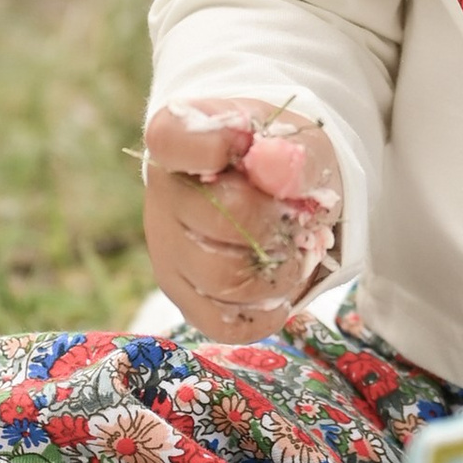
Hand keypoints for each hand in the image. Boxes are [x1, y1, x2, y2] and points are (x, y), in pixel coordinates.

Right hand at [142, 100, 341, 337]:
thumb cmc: (280, 159)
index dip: (213, 143)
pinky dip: (267, 310)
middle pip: (224, 220)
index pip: (173, 139)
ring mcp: (167, 251)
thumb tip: (275, 163)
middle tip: (297, 212)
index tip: (247, 140)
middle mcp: (162, 195)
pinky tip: (279, 283)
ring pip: (228, 280)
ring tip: (292, 246)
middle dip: (278, 221)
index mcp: (178, 139)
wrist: (273, 190)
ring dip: (280, 269)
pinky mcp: (185, 297)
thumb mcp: (300, 143)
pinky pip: (226, 323)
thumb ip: (294, 154)